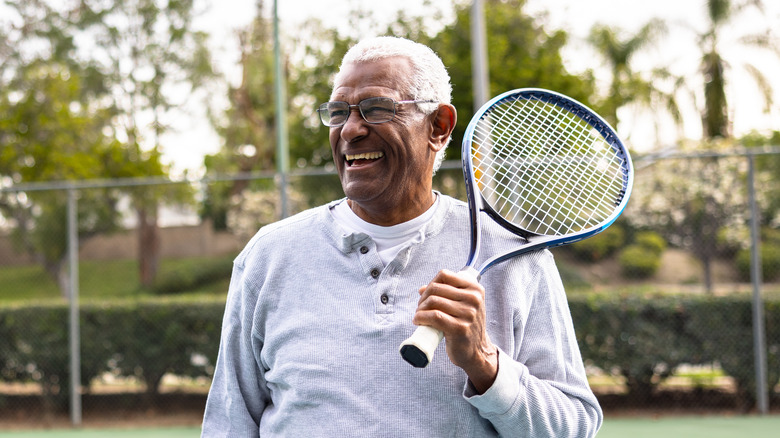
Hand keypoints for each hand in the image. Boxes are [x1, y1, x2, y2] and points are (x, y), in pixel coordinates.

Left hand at [413, 269, 497, 392]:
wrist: (477, 351)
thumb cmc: (466, 326)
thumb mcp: (463, 305)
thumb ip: (446, 294)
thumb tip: (422, 288)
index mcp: (475, 289)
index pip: (444, 275)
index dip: (431, 283)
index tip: (427, 295)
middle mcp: (474, 299)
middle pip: (436, 288)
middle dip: (423, 298)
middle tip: (420, 309)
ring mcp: (469, 314)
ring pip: (433, 301)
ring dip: (420, 309)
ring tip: (419, 316)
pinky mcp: (460, 328)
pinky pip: (434, 316)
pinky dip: (421, 317)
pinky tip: (418, 321)